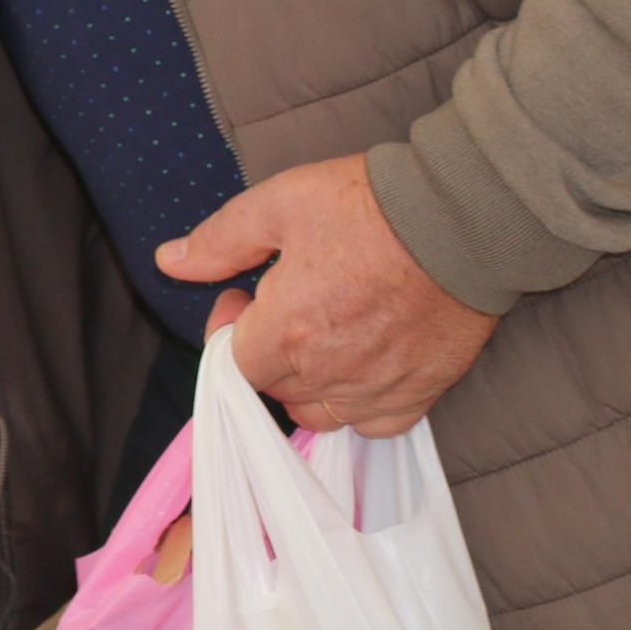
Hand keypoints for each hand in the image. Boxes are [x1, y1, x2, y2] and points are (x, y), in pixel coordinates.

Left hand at [159, 155, 498, 435]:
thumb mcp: (278, 204)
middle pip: (273, 389)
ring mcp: (377, 387)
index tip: (243, 294)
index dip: (230, 329)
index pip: (234, 364)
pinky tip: (360, 365)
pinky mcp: (421, 392)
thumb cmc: (368, 205)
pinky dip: (359, 405)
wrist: (461, 218)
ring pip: (319, 414)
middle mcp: (330, 371)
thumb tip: (169, 260)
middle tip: (283, 305)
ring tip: (319, 334)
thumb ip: (219, 241)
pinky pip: (375, 425)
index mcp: (287, 330)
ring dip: (306, 383)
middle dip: (264, 352)